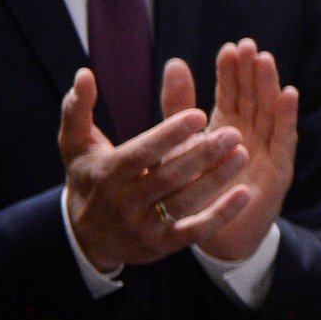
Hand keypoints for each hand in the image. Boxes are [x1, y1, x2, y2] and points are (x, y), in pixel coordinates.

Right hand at [59, 65, 251, 272]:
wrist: (86, 235)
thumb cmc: (89, 177)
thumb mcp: (76, 145)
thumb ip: (78, 109)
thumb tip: (85, 73)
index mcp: (107, 173)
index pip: (142, 153)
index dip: (170, 135)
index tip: (200, 114)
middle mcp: (124, 202)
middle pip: (168, 177)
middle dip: (202, 155)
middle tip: (233, 133)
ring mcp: (143, 227)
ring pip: (185, 202)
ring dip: (216, 179)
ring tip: (243, 154)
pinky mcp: (162, 246)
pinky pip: (195, 231)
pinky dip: (220, 214)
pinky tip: (244, 193)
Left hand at [165, 41, 299, 265]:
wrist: (214, 237)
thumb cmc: (198, 192)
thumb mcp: (181, 143)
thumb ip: (179, 105)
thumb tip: (175, 62)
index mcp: (227, 129)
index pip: (233, 94)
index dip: (232, 72)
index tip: (230, 48)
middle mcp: (251, 136)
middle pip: (254, 98)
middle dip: (252, 72)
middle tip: (249, 47)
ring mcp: (267, 151)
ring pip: (269, 113)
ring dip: (269, 86)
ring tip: (265, 61)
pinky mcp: (279, 170)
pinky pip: (285, 139)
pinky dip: (287, 117)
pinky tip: (288, 94)